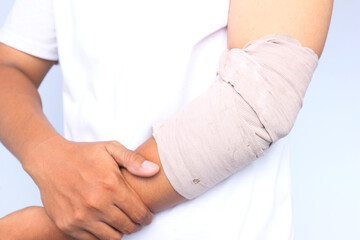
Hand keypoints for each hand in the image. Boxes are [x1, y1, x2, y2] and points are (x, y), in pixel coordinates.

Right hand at [23, 136, 158, 239]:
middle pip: (127, 226)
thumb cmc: (84, 154)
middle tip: (135, 219)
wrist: (49, 160)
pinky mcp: (67, 224)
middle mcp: (97, 203)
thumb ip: (134, 160)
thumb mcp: (111, 148)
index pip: (138, 212)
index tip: (147, 216)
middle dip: (136, 224)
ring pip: (112, 237)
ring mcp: (81, 216)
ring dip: (120, 231)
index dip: (146, 216)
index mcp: (111, 185)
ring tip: (120, 221)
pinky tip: (103, 224)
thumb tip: (155, 170)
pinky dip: (101, 235)